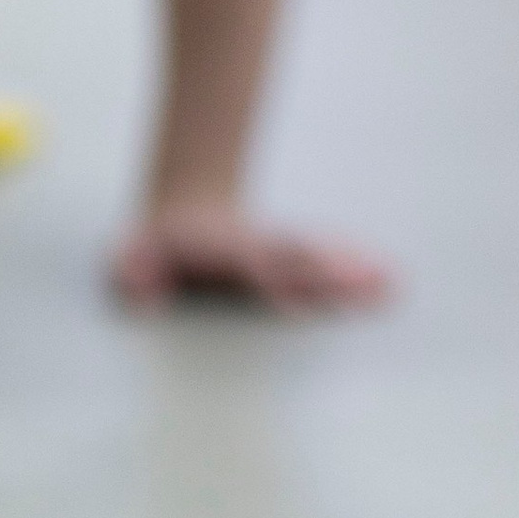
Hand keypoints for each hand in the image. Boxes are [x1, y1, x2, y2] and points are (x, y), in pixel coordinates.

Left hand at [109, 202, 394, 314]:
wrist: (183, 216)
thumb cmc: (155, 252)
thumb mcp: (128, 259)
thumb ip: (132, 274)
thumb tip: (143, 298)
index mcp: (222, 254)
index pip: (252, 268)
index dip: (274, 282)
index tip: (299, 301)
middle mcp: (258, 252)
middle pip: (299, 261)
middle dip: (332, 274)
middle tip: (368, 283)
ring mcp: (279, 254)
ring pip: (321, 261)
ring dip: (354, 274)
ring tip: (390, 285)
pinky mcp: (294, 263)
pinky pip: (331, 266)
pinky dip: (359, 274)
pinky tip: (389, 285)